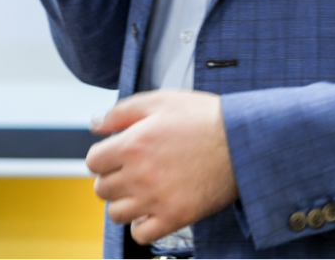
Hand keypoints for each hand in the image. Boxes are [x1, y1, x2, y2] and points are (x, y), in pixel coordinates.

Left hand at [87, 90, 238, 245]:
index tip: (116, 153)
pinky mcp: (174, 217)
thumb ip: (123, 111)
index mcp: (134, 144)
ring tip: (141, 188)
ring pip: (116, 213)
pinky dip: (141, 225)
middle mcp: (140, 174)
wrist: (241, 140)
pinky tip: (151, 208)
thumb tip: (95, 123)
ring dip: (124, 201)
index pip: (93, 161)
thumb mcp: (162, 100)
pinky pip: (140, 235)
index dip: (104, 154)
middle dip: (112, 176)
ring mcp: (156, 199)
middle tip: (131, 168)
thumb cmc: (205, 118)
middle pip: (101, 188)